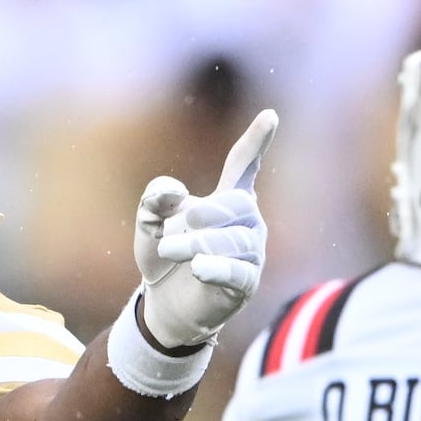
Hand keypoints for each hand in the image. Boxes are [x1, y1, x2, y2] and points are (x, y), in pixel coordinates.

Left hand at [130, 110, 277, 355]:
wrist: (162, 304)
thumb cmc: (164, 256)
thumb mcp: (150, 222)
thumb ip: (155, 199)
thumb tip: (173, 191)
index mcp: (226, 200)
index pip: (244, 165)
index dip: (256, 142)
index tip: (270, 116)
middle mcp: (247, 223)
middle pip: (238, 203)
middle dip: (206, 212)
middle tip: (175, 226)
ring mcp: (251, 254)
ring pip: (234, 239)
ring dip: (196, 243)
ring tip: (169, 249)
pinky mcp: (245, 284)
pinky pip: (238, 271)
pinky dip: (216, 266)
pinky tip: (198, 267)